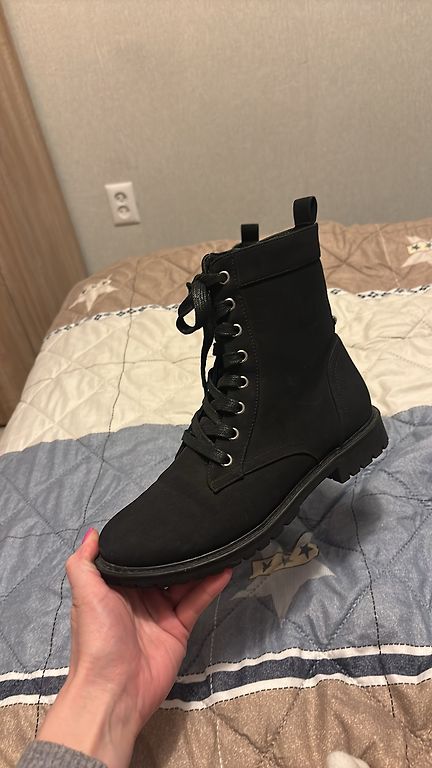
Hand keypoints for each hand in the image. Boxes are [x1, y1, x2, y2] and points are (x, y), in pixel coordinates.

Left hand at [65, 528, 231, 732]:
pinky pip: (196, 601)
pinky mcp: (178, 628)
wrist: (114, 690)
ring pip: (183, 581)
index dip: (147, 540)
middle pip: (161, 567)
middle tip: (197, 525)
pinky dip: (211, 585)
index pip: (134, 557)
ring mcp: (160, 613)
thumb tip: (92, 532)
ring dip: (198, 564)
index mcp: (114, 587)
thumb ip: (84, 562)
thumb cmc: (96, 639)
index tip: (165, 517)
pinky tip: (224, 568)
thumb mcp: (84, 595)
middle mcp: (137, 597)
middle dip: (177, 550)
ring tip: (216, 541)